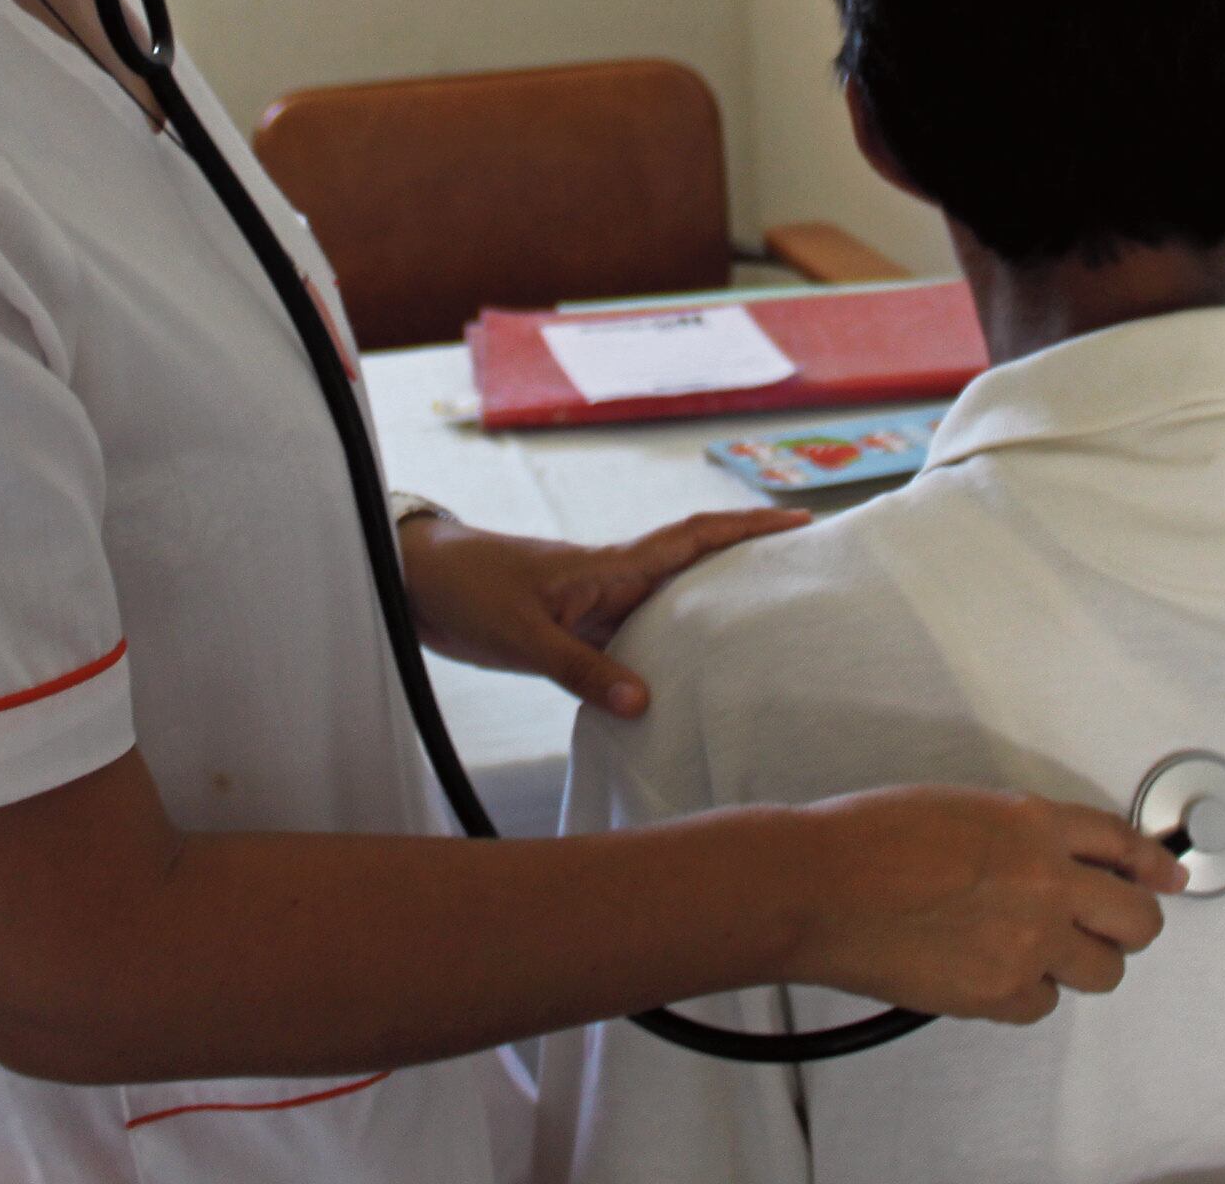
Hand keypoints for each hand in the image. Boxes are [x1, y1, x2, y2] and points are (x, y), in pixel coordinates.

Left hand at [396, 508, 808, 717]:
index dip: (747, 526)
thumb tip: (646, 703)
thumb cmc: (466, 591)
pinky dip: (667, 654)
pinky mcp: (575, 633)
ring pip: (669, 607)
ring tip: (767, 633)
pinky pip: (636, 641)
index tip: (801, 521)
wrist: (415, 584)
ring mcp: (596, 607)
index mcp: (610, 566)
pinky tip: (683, 684)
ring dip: (712, 613)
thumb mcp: (523, 634)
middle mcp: (613, 582)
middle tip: (808, 579)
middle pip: (695, 569)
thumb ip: (581, 670)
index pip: (692, 538)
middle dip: (749, 565)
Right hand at [785, 786, 1185, 1024]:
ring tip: (1045, 953)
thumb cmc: (865, 840)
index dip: (1154, 863)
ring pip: (1104, 972)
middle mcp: (1045, 881)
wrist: (818, 887)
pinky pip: (1043, 1005)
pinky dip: (1027, 993)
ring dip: (1083, 963)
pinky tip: (994, 972)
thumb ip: (1016, 835)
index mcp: (1032, 823)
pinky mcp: (1000, 992)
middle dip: (1132, 923)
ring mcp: (1028, 942)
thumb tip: (1048, 863)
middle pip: (1137, 918)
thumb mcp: (958, 807)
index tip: (1169, 875)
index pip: (1121, 843)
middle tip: (1113, 927)